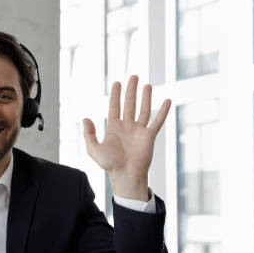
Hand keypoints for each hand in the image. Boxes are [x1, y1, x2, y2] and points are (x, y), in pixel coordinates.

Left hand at [82, 75, 170, 200]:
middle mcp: (127, 127)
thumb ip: (89, 134)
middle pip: (129, 104)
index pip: (114, 107)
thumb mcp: (93, 149)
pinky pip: (157, 121)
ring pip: (143, 110)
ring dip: (145, 97)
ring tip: (147, 85)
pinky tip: (167, 101)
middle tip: (133, 77)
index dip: (115, 95)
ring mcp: (139, 131)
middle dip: (131, 90)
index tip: (117, 83)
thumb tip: (86, 118)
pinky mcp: (150, 136)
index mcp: (114, 128)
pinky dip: (162, 111)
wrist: (126, 176)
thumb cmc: (110, 165)